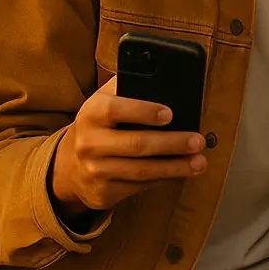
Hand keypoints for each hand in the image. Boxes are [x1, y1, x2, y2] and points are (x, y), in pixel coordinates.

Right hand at [50, 77, 208, 217]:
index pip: (115, 110)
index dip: (143, 111)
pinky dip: (165, 179)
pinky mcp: (104, 193)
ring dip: (176, 167)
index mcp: (91, 113)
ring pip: (142, 171)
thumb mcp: (104, 102)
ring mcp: (95, 171)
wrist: (69, 165)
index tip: (169, 114)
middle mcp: (89, 143)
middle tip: (198, 141)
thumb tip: (167, 77)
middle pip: (137, 144)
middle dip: (172, 143)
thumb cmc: (99, 126)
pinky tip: (181, 172)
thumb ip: (128, 88)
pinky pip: (141, 186)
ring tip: (200, 162)